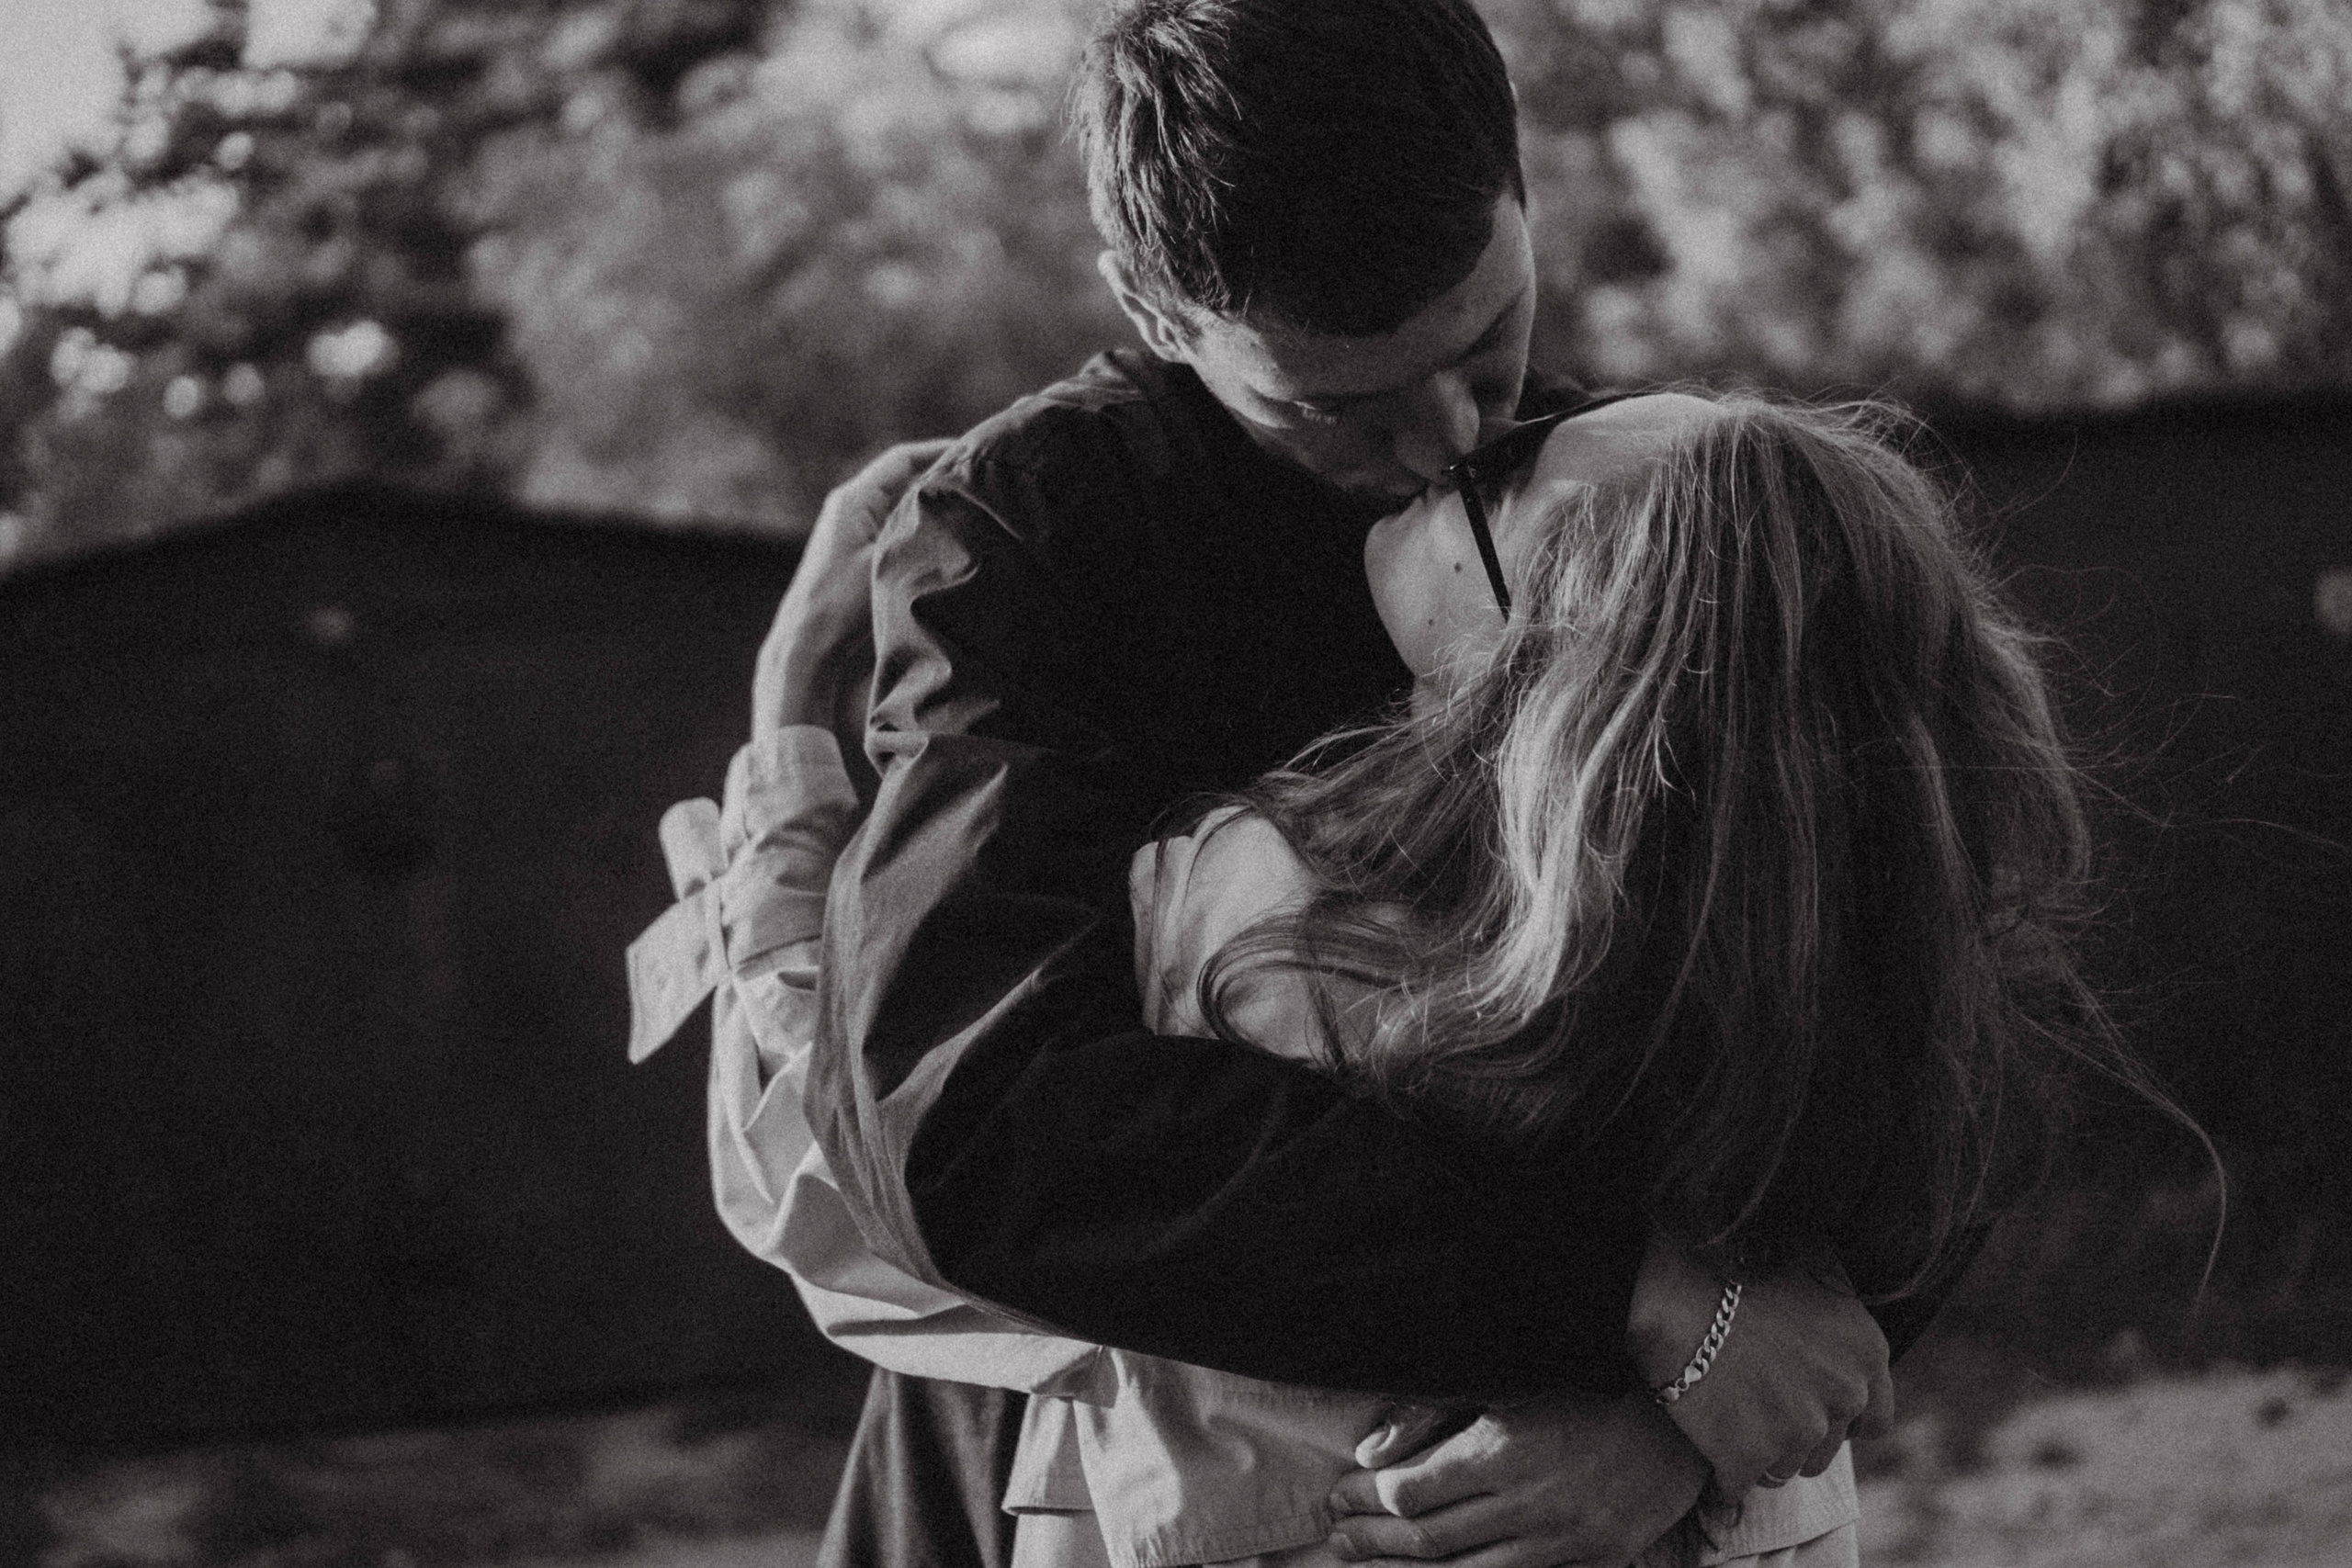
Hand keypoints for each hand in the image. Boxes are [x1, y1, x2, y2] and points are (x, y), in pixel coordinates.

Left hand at [752, 438, 952, 733]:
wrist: (807, 641)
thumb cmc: (842, 604)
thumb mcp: (888, 562)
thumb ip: (919, 531)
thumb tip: (958, 512)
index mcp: (853, 500)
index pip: (902, 459)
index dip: (939, 450)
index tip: (971, 452)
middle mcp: (848, 506)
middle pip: (900, 475)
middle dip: (937, 472)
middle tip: (976, 474)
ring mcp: (848, 527)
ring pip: (897, 500)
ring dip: (927, 497)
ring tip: (965, 499)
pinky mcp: (853, 549)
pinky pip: (891, 523)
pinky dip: (916, 521)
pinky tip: (940, 531)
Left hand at [1325, 1389, 1705, 1566]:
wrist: (1683, 1408)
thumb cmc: (1586, 1380)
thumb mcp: (1505, 1377)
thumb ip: (1433, 1413)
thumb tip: (1372, 1451)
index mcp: (1503, 1451)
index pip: (1409, 1491)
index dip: (1364, 1499)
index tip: (1337, 1496)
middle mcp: (1529, 1504)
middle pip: (1427, 1538)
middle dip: (1372, 1540)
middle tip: (1338, 1538)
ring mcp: (1563, 1541)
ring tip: (1372, 1567)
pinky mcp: (1593, 1560)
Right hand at [1627, 1237, 1892, 1494]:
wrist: (1677, 1282)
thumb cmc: (1739, 1257)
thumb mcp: (1813, 1263)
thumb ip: (1840, 1305)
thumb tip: (1842, 1306)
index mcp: (1867, 1351)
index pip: (1874, 1419)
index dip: (1838, 1417)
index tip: (1806, 1405)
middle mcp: (1844, 1395)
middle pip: (1824, 1448)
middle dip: (1792, 1434)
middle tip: (1751, 1404)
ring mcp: (1798, 1430)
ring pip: (1781, 1468)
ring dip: (1756, 1452)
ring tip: (1722, 1415)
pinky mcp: (1748, 1456)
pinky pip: (1735, 1484)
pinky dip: (1718, 1472)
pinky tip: (1700, 1443)